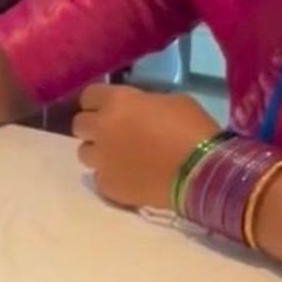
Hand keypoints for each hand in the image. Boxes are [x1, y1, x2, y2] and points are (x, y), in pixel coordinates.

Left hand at [72, 84, 220, 209]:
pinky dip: (110, 176)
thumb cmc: (193, 129)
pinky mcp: (107, 185)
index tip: (110, 107)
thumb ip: (145, 102)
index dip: (99, 102)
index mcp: (116, 101)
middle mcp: (101, 128)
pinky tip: (128, 177)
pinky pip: (98, 178)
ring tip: (119, 158)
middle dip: (94, 127)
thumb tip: (138, 109)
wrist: (202, 173)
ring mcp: (101, 159)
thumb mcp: (172, 101)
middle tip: (113, 133)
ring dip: (98, 152)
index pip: (88, 95)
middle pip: (79, 124)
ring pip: (84, 152)